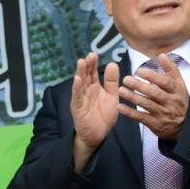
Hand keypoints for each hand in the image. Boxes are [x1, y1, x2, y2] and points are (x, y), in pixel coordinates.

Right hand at [70, 53, 120, 170]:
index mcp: (94, 88)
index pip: (92, 73)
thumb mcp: (112, 96)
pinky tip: (77, 80)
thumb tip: (112, 63)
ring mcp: (80, 99)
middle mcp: (86, 91)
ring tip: (81, 62)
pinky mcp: (78, 108)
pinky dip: (77, 88)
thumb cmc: (103, 115)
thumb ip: (112, 82)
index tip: (94, 53)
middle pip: (85, 76)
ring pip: (80, 84)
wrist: (98, 135)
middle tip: (90, 55)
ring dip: (80, 73)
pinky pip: (77, 97)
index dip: (93, 64)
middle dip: (87, 65)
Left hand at [119, 54, 188, 141]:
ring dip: (133, 97)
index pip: (166, 82)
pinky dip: (130, 113)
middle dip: (140, 86)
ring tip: (121, 90)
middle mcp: (171, 102)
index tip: (139, 71)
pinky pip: (141, 118)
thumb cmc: (176, 100)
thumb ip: (171, 69)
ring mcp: (163, 114)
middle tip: (126, 79)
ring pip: (147, 105)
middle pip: (155, 93)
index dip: (153, 76)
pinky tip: (119, 107)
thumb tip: (162, 55)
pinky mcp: (154, 124)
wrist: (180, 125)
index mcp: (177, 91)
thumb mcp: (178, 85)